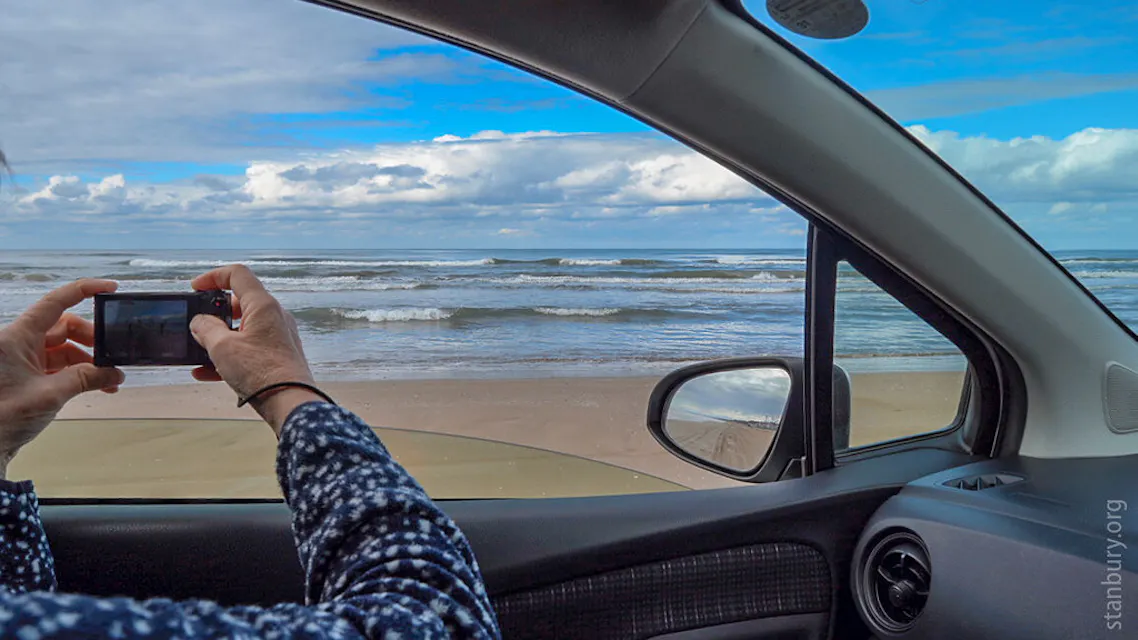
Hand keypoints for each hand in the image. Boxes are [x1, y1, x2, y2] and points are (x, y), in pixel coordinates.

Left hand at [0, 280, 124, 477]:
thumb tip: (115, 373)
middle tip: (113, 353)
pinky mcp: (27, 376)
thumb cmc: (3, 417)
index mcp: (18, 337)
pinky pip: (59, 366)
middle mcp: (19, 343)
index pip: (55, 302)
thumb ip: (86, 378)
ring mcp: (23, 360)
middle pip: (64, 326)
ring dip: (89, 361)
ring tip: (109, 379)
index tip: (110, 288)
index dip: (84, 290)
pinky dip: (79, 373)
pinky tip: (97, 386)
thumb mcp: (51, 394)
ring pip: (64, 348)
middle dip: (92, 338)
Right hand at [188, 265, 317, 436]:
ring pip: (243, 328)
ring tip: (199, 351)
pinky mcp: (278, 356)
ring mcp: (278, 337)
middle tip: (197, 324)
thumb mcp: (222, 347)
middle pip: (240, 302)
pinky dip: (229, 355)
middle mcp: (275, 317)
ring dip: (219, 337)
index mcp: (263, 305)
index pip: (238, 275)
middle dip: (214, 312)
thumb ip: (205, 329)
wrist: (291, 403)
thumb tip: (199, 323)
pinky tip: (206, 372)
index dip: (213, 276)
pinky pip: (249, 349)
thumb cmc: (261, 372)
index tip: (195, 288)